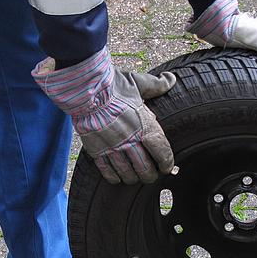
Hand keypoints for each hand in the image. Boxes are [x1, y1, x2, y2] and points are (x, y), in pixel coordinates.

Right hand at [33, 48, 175, 184]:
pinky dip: (114, 177)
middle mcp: (131, 140)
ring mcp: (113, 147)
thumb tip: (171, 79)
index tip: (167, 167)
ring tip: (135, 177)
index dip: (167, 163)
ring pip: (127, 173)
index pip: (162, 153)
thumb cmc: (113, 85)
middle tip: (151, 175)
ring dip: (133, 178)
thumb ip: (157, 85)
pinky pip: (107, 171)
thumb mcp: (139, 83)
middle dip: (150, 175)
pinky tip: (118, 178)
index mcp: (145, 126)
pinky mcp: (97, 150)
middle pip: (145, 169)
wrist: (85, 89)